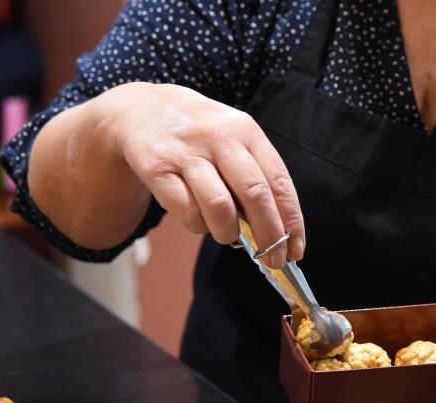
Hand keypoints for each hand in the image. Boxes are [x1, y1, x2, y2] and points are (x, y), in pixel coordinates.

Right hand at [98, 82, 304, 268]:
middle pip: (255, 195)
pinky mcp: (157, 168)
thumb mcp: (231, 138)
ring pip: (219, 208)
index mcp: (245, 130)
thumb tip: (276, 229)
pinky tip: (198, 219)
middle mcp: (218, 137)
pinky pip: (186, 212)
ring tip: (227, 235)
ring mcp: (186, 152)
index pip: (278, 181)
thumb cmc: (198, 134)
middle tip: (272, 259)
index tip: (295, 249)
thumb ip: (254, 175)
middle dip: (269, 236)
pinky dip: (197, 225)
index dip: (291, 220)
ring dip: (228, 233)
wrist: (139, 110)